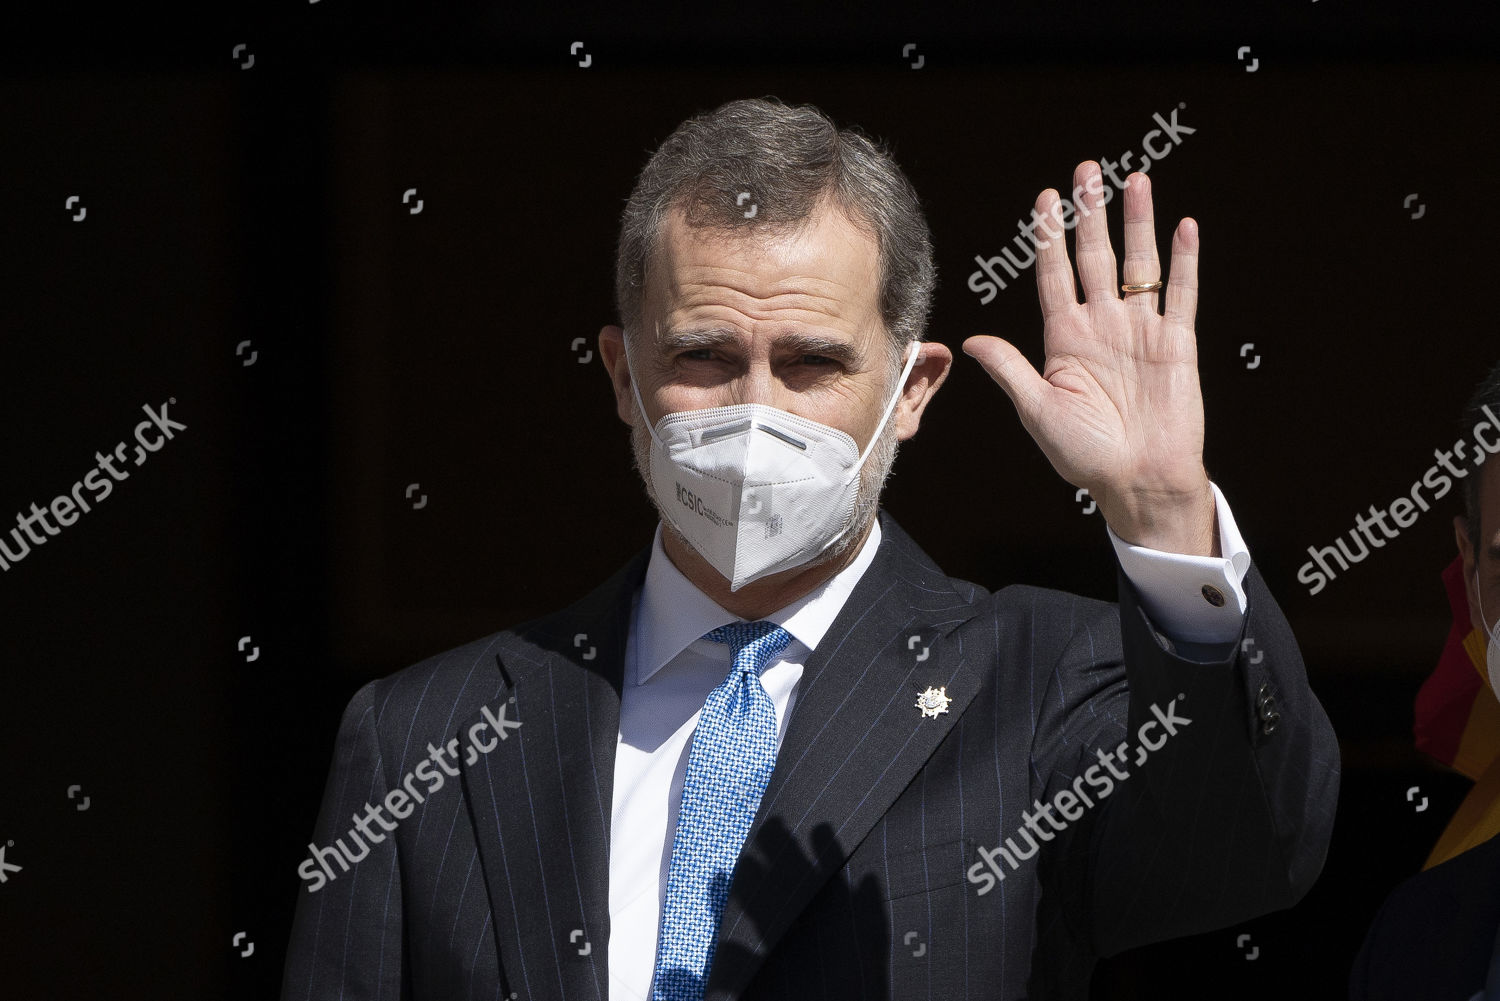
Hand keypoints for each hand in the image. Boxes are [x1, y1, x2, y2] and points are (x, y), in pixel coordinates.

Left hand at [963, 161, 1216, 556]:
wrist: (1137, 481)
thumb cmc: (1084, 455)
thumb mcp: (1038, 411)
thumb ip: (1011, 370)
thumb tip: (970, 341)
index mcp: (1065, 340)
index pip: (1054, 277)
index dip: (1049, 239)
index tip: (1044, 199)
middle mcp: (1102, 327)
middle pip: (1095, 258)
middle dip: (1090, 214)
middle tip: (1087, 171)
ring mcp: (1140, 331)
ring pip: (1139, 265)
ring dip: (1138, 223)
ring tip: (1136, 180)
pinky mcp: (1176, 344)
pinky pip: (1181, 294)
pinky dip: (1183, 261)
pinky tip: (1183, 227)